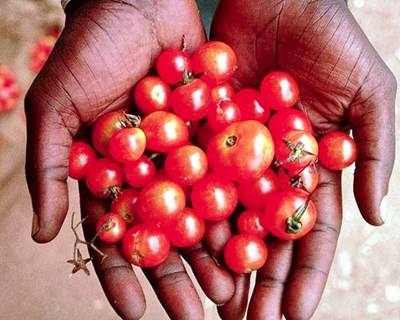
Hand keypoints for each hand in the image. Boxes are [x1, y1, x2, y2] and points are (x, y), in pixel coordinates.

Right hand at [25, 1, 235, 318]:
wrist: (135, 3)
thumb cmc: (88, 51)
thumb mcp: (55, 109)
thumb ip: (48, 170)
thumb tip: (39, 235)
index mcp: (113, 176)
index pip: (117, 237)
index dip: (124, 277)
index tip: (136, 315)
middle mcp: (153, 173)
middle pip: (167, 235)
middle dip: (180, 277)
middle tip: (198, 317)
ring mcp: (187, 155)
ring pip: (204, 215)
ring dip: (216, 254)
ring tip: (233, 293)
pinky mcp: (217, 132)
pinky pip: (231, 175)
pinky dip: (241, 206)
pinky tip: (254, 238)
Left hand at [211, 0, 395, 318]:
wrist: (282, 0)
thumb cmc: (333, 43)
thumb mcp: (371, 96)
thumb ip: (376, 155)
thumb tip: (377, 218)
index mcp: (311, 169)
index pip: (311, 233)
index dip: (306, 275)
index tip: (295, 315)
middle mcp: (271, 170)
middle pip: (266, 236)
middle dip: (260, 282)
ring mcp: (236, 155)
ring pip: (227, 216)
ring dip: (222, 261)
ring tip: (215, 304)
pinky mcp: (204, 134)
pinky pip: (197, 178)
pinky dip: (192, 211)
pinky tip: (186, 249)